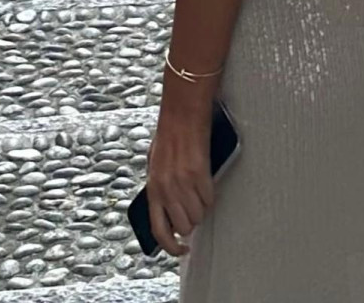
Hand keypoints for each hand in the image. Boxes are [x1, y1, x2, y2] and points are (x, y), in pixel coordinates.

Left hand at [146, 112, 212, 256]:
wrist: (182, 114)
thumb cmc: (169, 135)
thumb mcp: (155, 166)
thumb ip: (160, 189)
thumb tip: (168, 209)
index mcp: (153, 189)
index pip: (159, 231)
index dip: (171, 247)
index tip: (181, 249)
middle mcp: (167, 190)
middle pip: (185, 226)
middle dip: (191, 221)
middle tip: (193, 207)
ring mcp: (184, 183)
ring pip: (199, 215)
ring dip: (201, 208)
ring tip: (199, 192)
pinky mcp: (200, 175)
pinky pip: (210, 198)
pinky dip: (211, 194)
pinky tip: (207, 183)